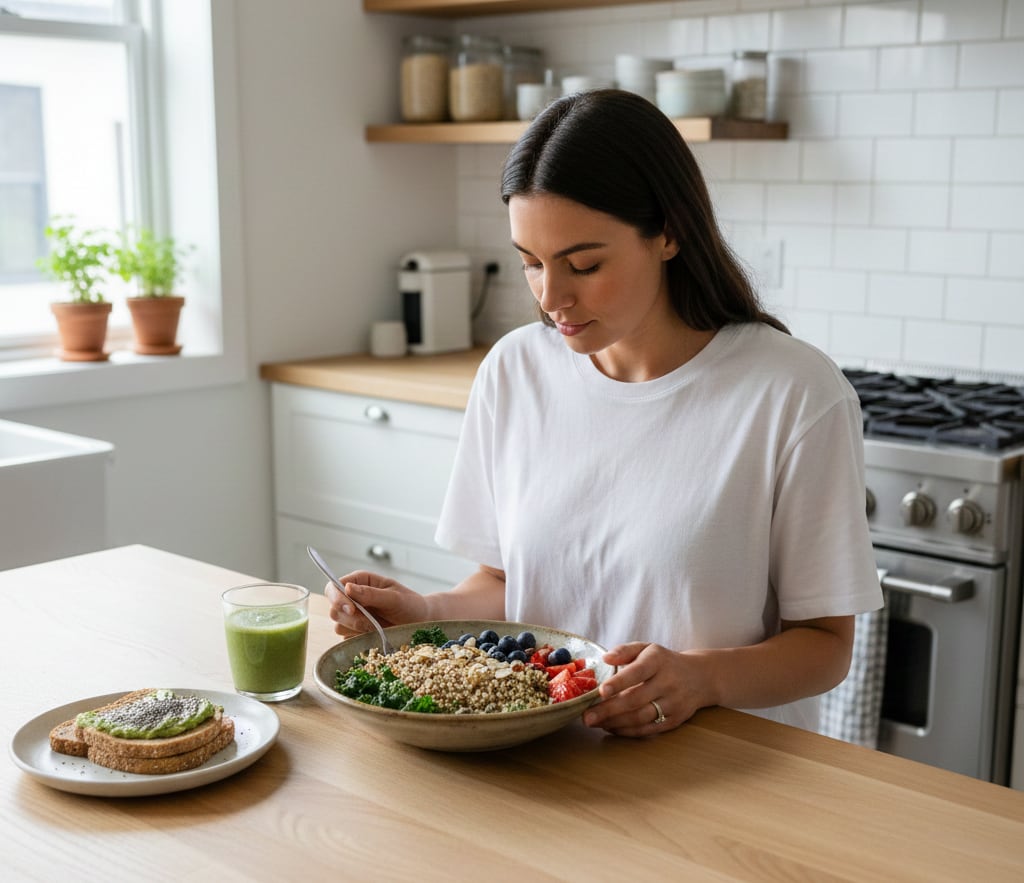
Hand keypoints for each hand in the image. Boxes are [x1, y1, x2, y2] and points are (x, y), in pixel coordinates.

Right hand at [325, 570, 428, 638]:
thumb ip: (371, 594)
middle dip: (350, 619)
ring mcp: (353, 617)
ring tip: (378, 628)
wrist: (421, 623)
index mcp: (359, 582)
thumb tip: (348, 588)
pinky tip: (376, 635)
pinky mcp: (356, 633)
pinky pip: (348, 640)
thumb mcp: (394, 598)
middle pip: (334, 609)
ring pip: (339, 626)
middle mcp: (353, 598)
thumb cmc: (411, 605)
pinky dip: (360, 640)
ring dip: (357, 630)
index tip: (352, 610)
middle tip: (371, 623)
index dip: (337, 598)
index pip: (333, 587)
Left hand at [581, 642, 711, 735]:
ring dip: (615, 723)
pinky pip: (649, 729)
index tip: (601, 691)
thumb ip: (625, 651)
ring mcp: (673, 703)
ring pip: (641, 718)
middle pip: (636, 700)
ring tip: (595, 723)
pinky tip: (611, 728)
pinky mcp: (675, 720)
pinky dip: (628, 731)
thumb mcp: (647, 648)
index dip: (619, 682)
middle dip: (609, 710)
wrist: (701, 677)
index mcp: (658, 661)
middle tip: (586, 717)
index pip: (637, 672)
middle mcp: (668, 683)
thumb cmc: (664, 662)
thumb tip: (605, 659)